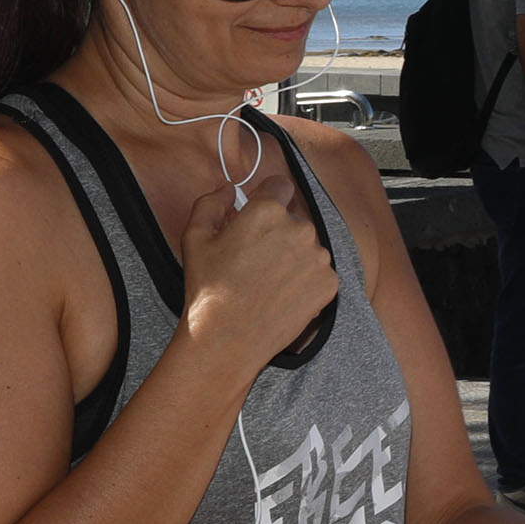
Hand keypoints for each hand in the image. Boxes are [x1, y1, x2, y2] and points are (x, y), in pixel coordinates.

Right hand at [177, 171, 337, 369]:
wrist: (228, 337)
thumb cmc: (209, 288)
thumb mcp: (195, 236)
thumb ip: (212, 202)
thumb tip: (229, 189)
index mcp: (268, 211)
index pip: (280, 186)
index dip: (267, 198)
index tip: (258, 216)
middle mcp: (300, 229)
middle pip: (293, 219)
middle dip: (278, 232)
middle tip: (256, 258)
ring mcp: (319, 258)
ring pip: (308, 246)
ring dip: (293, 256)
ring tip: (268, 281)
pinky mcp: (329, 284)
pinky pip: (319, 272)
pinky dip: (305, 280)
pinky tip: (282, 295)